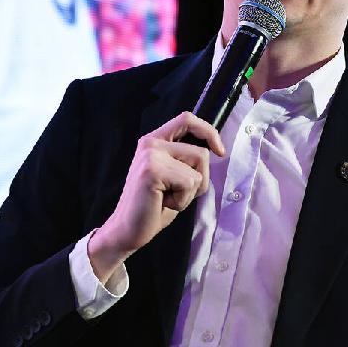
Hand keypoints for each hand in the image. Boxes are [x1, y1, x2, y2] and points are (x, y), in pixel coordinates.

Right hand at [88, 112, 224, 281]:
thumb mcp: (173, 175)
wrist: (128, 229)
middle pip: (201, 152)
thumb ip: (185, 158)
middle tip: (176, 193)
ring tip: (168, 197)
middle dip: (200, 179)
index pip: (187, 119)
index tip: (220, 151)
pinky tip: (164, 203)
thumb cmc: (154, 205)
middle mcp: (151, 143)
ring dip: (191, 191)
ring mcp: (150, 155)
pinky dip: (183, 200)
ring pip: (198, 168)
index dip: (208, 131)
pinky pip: (190, 182)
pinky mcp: (152, 171)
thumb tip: (214, 148)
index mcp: (154, 140)